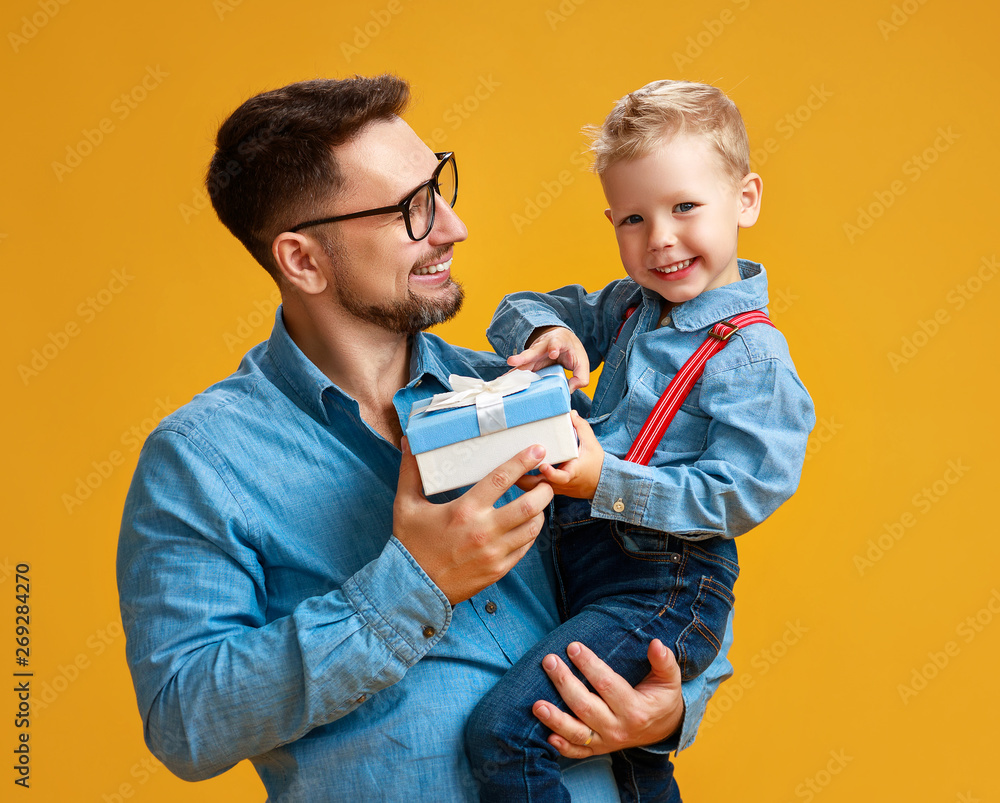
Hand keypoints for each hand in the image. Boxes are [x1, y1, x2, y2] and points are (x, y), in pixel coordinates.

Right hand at [393, 439, 554, 605]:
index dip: (523, 462)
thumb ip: (410, 472)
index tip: (537, 450)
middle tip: (545, 481)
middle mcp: (484, 531)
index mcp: (464, 510)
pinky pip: (525, 548)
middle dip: (543, 490)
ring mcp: (494, 553)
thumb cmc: (410, 544)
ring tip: (538, 502)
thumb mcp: (406, 505)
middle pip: (529, 505)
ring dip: (540, 512)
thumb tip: (407, 442)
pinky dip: (530, 534)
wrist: (413, 588)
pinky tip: (526, 525)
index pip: (501, 479)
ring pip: (532, 528)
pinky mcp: (498, 570)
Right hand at [507, 326, 589, 391]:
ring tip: (502, 378)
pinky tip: (502, 382)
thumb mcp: (582, 363)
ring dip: (513, 370)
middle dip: (522, 357)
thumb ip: (581, 377)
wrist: (562, 339)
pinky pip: (520, 369)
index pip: (556, 343)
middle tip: (511, 361)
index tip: (552, 353)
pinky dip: (512, 376)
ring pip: (523, 361)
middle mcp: (543, 346)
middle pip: (532, 351)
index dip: (554, 348)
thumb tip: (569, 390)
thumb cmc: (572, 351)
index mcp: (559, 342)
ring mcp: (534, 354)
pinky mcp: (529, 362)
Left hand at [516, 411, 603, 499]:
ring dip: (520, 479)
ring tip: (506, 465)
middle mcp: (561, 483)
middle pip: (538, 487)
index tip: (543, 466)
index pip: (561, 477)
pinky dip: (525, 480)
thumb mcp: (591, 443)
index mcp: (572, 473)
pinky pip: (534, 488)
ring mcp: (554, 489)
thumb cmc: (595, 463)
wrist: (601, 483)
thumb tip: (570, 413)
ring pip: (533, 489)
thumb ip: (580, 427)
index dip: (551, 473)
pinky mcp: (550, 490)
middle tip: (510, 465)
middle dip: (523, 478)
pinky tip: (513, 469)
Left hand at [531, 639, 683, 757]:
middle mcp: (619, 728)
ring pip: (577, 733)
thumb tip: (656, 644)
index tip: (573, 647)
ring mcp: (607, 741)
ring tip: (536, 704)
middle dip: (564, 683)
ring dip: (555, 719)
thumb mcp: (670, 679)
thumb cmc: (662, 698)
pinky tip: (547, 735)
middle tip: (549, 661)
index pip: (607, 685)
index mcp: (636, 710)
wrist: (665, 729)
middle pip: (586, 706)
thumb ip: (664, 662)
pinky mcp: (599, 749)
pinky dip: (562, 746)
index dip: (589, 665)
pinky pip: (578, 751)